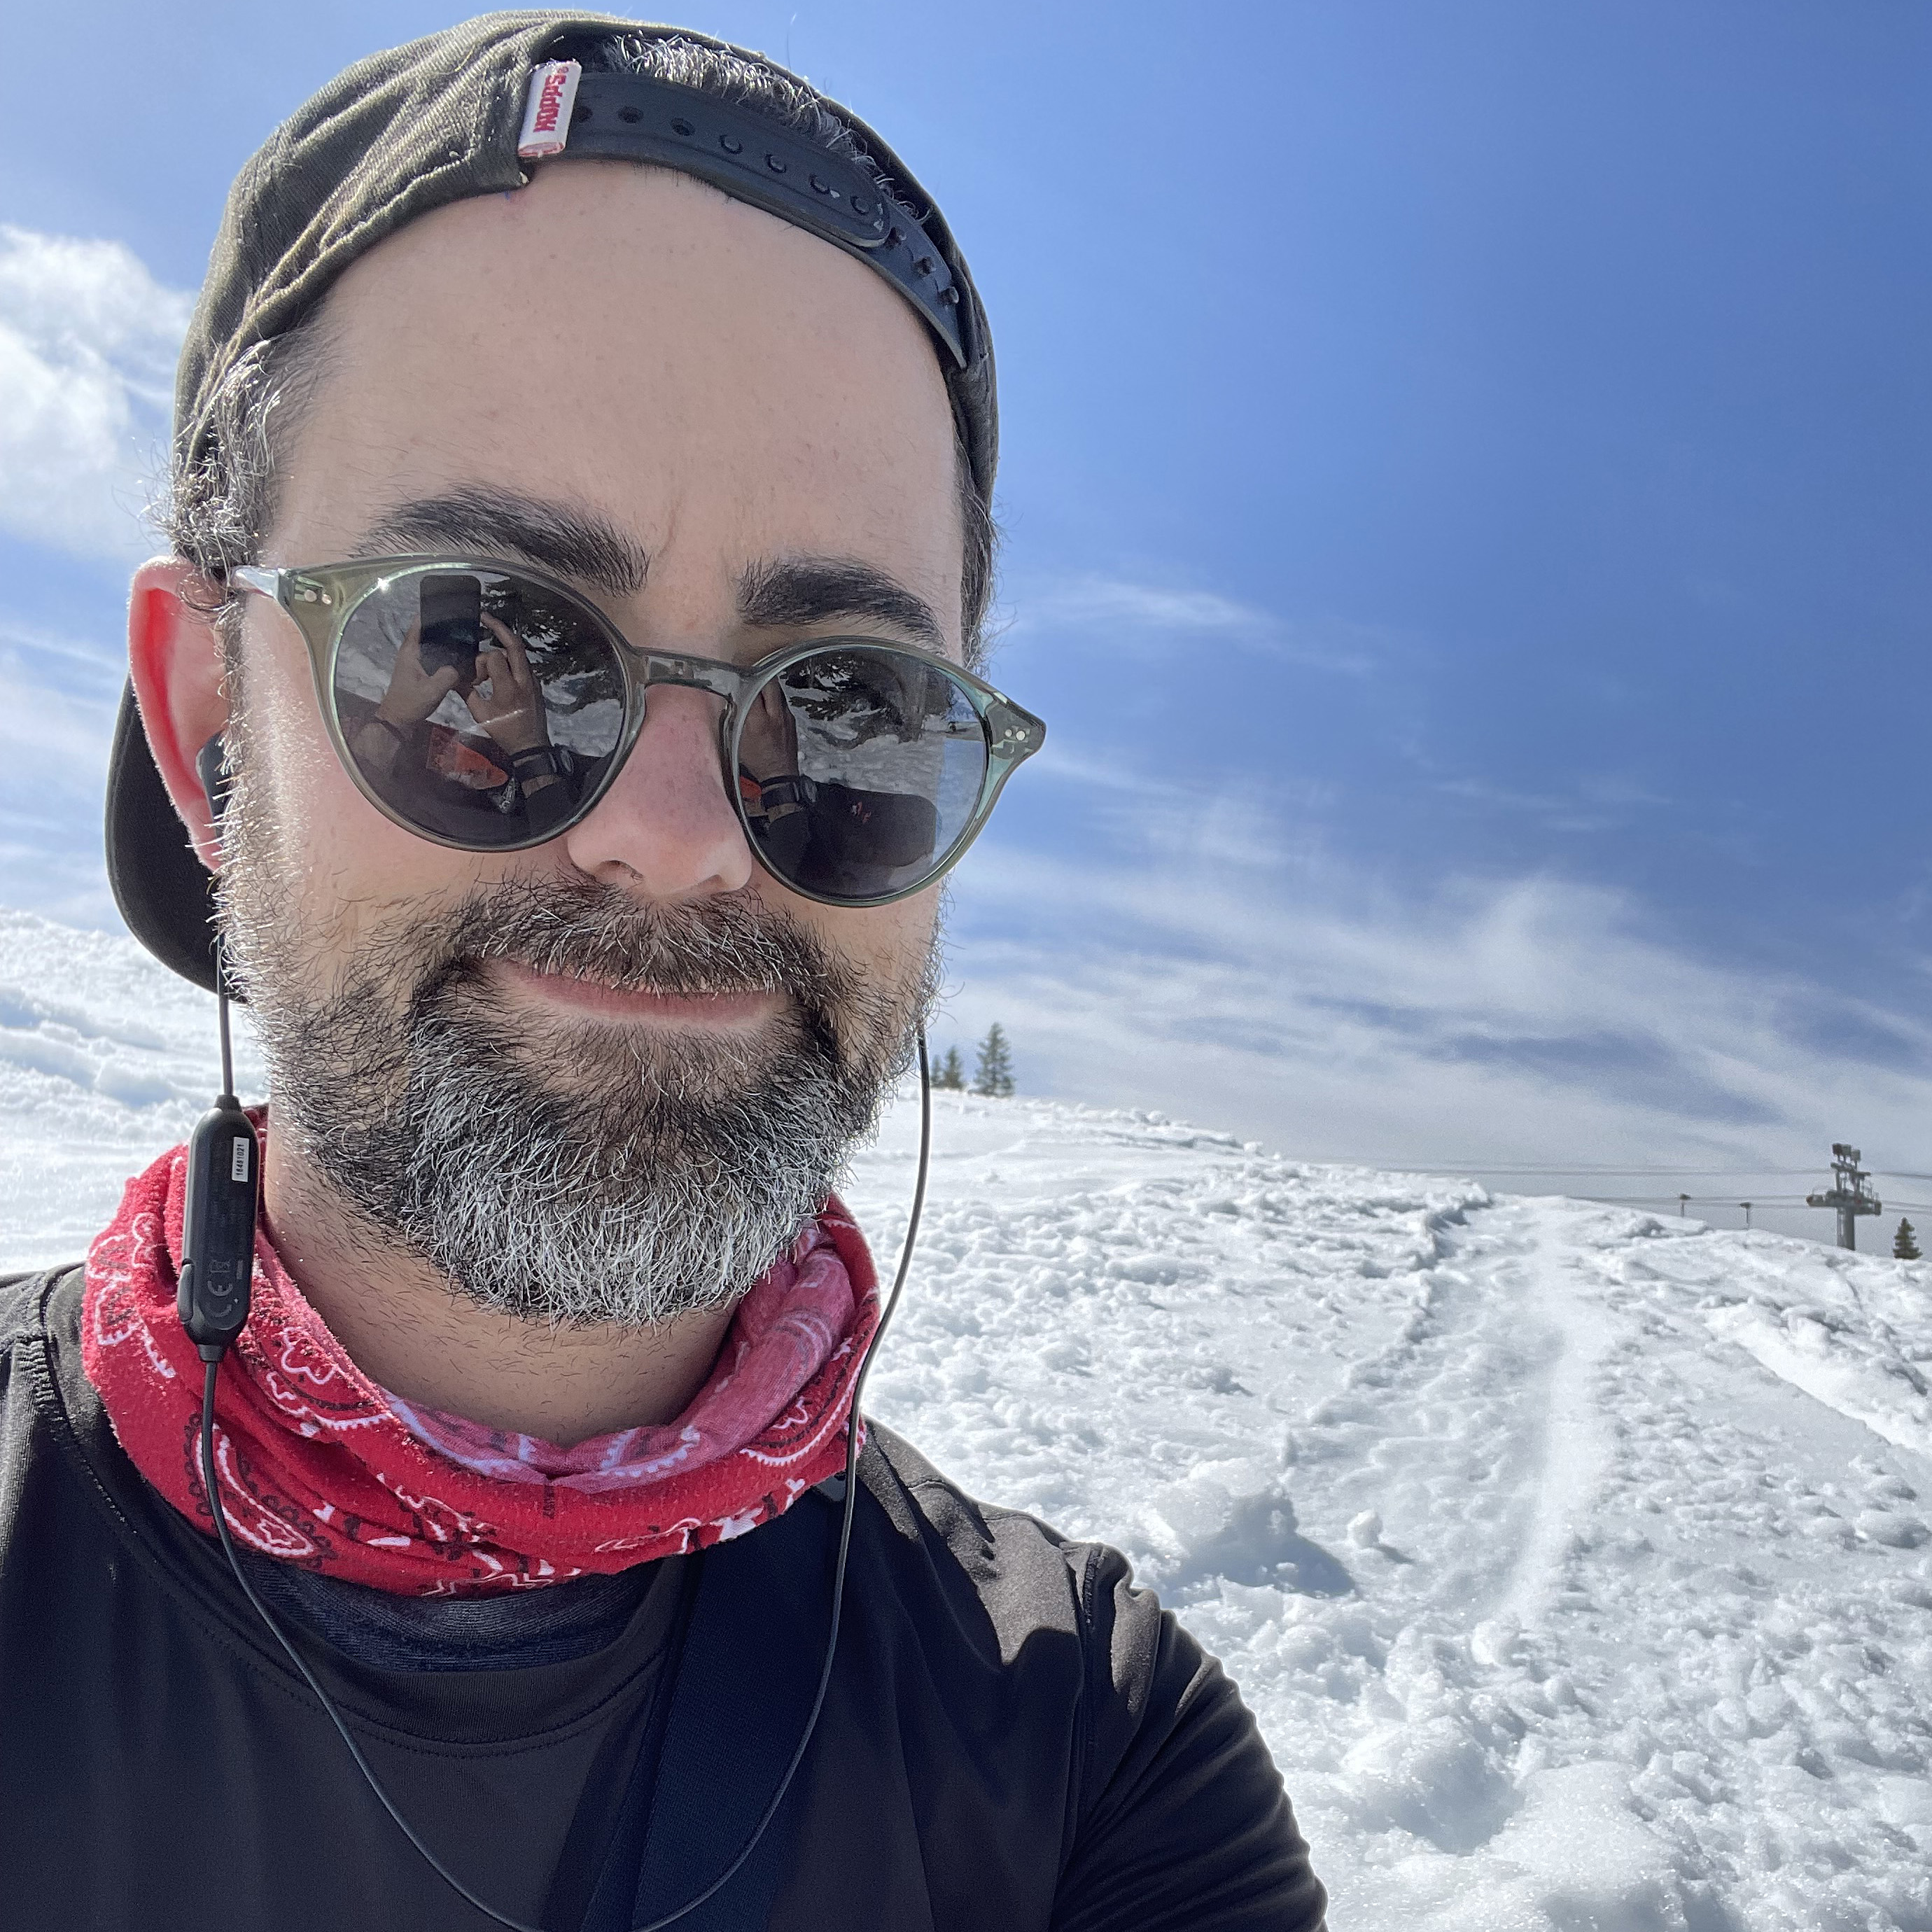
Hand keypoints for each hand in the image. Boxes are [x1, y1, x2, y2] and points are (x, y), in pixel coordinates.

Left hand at [374, 620, 462, 728]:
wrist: (398, 722)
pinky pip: (434, 657)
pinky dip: (445, 655)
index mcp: (410, 651)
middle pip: (428, 632)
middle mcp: (411, 652)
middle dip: (444, 627)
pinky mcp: (420, 671)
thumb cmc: (410, 703)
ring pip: (432, 645)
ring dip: (446, 642)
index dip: (433, 614)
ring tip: (466, 639)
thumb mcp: (432, 690)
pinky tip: (459, 658)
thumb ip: (448, 675)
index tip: (450, 609)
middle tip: (466, 625)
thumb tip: (462, 666)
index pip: (419, 624)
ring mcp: (415, 662)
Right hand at [466, 616, 551, 755]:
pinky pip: (522, 664)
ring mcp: (533, 680)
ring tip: (488, 650)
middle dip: (498, 627)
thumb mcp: (480, 714)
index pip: (493, 657)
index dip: (480, 662)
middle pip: (514, 644)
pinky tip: (499, 664)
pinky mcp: (536, 683)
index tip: (475, 678)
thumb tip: (454, 677)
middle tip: (484, 616)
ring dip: (502, 647)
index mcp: (508, 687)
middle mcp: (524, 679)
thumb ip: (467, 692)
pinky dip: (510, 659)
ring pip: (519, 653)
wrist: (531, 745)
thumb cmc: (504, 732)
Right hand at [739, 679, 800, 787]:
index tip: (740, 674)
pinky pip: (782, 702)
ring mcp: (786, 716)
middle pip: (771, 682)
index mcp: (758, 720)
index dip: (746, 678)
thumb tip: (734, 696)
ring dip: (768, 688)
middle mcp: (775, 715)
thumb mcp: (738, 739)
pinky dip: (774, 700)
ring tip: (758, 691)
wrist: (780, 774)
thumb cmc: (757, 760)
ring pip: (778, 691)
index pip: (754, 687)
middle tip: (751, 676)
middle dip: (760, 675)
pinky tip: (766, 706)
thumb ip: (737, 716)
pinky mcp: (792, 719)